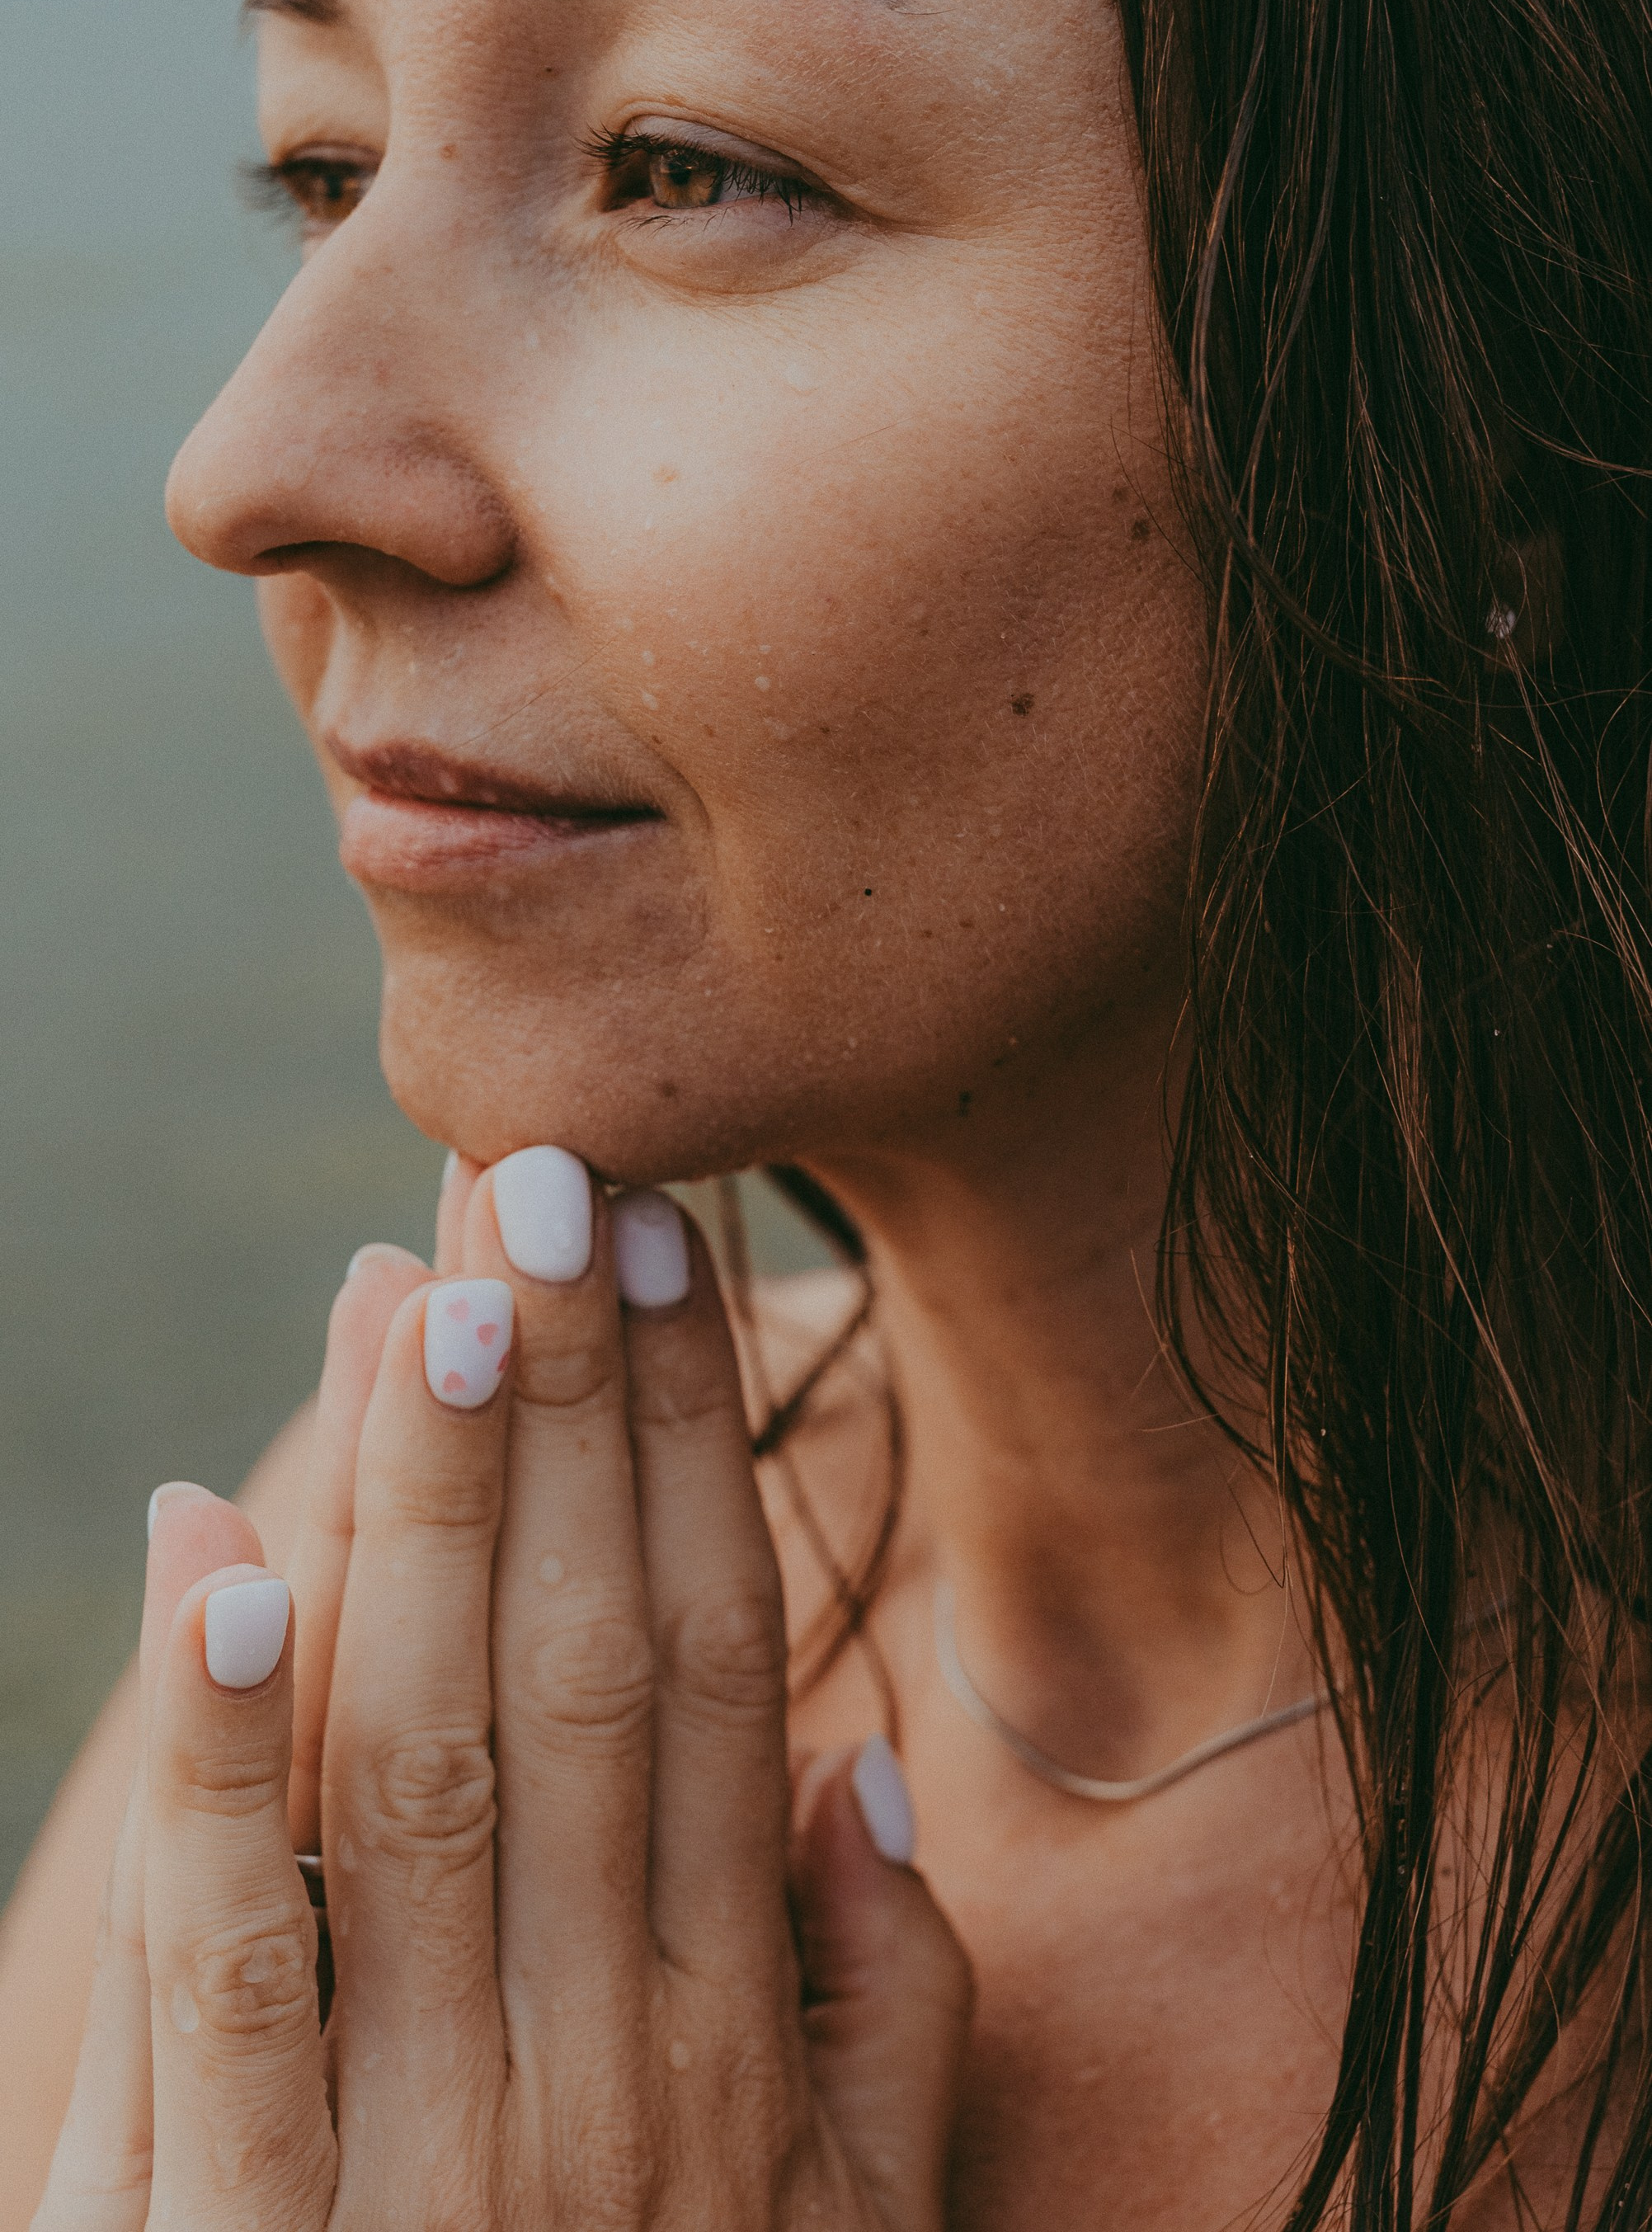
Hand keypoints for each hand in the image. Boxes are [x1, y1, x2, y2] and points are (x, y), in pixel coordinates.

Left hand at [34, 1158, 971, 2229]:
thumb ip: (879, 2016)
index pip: (717, 1670)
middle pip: (585, 1670)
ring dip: (421, 1512)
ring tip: (419, 1290)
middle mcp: (602, 2068)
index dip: (690, 1451)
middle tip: (544, 1178)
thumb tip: (866, 1765)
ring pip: (422, 1767)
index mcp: (734, 2046)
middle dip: (569, 1411)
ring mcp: (422, 2158)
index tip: (664, 1257)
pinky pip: (226, 1968)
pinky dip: (220, 1755)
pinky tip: (217, 1554)